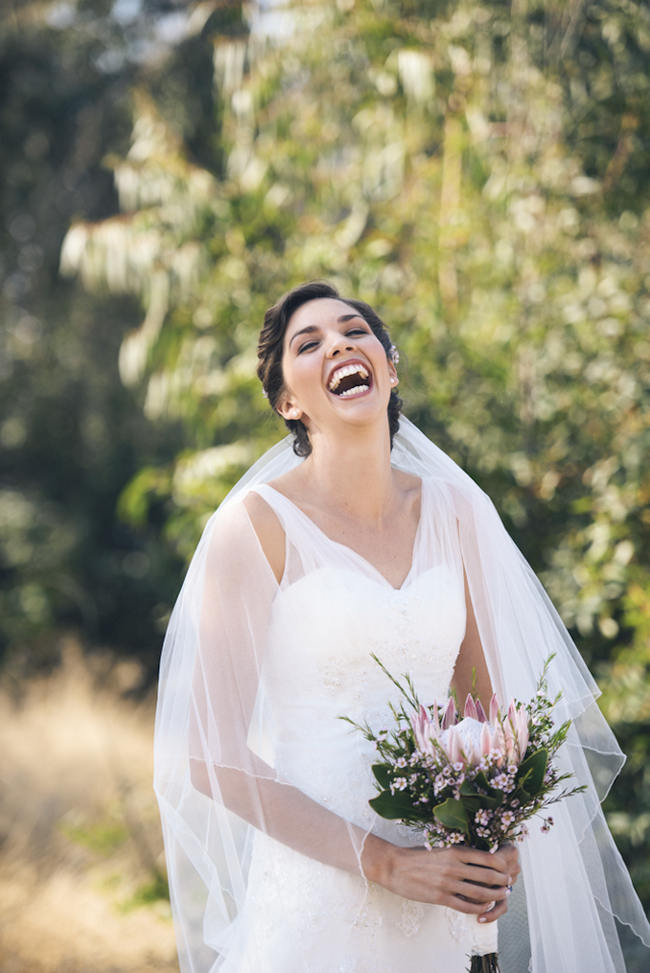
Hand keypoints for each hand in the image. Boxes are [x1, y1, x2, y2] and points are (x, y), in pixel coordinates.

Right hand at [363, 837, 519, 922]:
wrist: (394, 866)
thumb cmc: (415, 855)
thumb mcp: (439, 847)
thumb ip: (457, 853)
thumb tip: (478, 858)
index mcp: (454, 851)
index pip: (487, 858)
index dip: (501, 865)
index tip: (506, 869)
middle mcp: (454, 866)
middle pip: (488, 876)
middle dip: (502, 881)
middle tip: (509, 884)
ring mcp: (448, 883)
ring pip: (480, 893)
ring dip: (495, 895)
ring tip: (502, 896)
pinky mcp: (441, 897)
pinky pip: (466, 906)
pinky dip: (479, 908)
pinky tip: (484, 907)